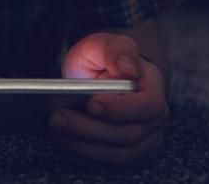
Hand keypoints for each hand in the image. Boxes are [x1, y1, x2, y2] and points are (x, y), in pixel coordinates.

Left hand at [48, 32, 167, 165]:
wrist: (100, 76)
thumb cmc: (103, 59)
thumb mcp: (102, 44)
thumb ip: (115, 50)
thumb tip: (128, 68)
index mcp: (153, 88)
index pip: (147, 106)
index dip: (120, 109)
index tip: (91, 104)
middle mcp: (153, 118)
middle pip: (129, 135)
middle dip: (90, 129)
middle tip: (57, 118)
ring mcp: (143, 140)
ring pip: (117, 154)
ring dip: (83, 145)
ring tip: (54, 130)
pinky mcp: (126, 154)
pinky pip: (107, 163)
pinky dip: (83, 155)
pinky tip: (62, 141)